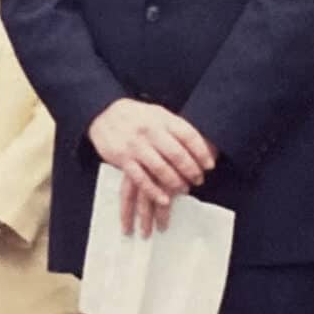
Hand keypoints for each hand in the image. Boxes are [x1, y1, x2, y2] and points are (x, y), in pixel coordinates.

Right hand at [87, 98, 216, 238]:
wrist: (104, 112)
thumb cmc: (137, 116)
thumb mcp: (158, 114)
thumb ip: (176, 127)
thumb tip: (202, 144)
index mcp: (162, 119)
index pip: (187, 135)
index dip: (201, 152)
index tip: (210, 166)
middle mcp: (149, 131)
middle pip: (176, 154)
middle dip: (191, 170)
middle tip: (199, 180)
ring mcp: (135, 146)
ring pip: (160, 168)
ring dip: (175, 182)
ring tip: (185, 189)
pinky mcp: (122, 159)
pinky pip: (141, 179)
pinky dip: (154, 191)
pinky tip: (165, 200)